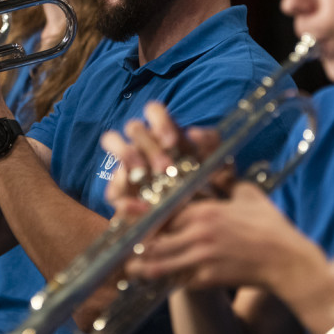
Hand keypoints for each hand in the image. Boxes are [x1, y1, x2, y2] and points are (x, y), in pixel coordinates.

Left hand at [100, 101, 297, 288]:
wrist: (286, 260)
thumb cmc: (269, 224)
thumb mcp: (246, 193)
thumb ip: (226, 180)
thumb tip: (217, 162)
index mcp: (205, 211)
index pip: (164, 211)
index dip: (141, 213)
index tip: (120, 209)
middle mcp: (198, 235)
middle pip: (155, 239)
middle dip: (134, 242)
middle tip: (116, 244)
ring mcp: (202, 259)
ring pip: (160, 264)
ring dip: (142, 266)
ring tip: (126, 267)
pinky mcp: (208, 279)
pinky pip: (178, 281)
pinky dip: (165, 281)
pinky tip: (152, 283)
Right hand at [101, 101, 223, 220]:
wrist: (198, 223)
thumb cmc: (208, 189)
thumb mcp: (220, 167)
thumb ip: (213, 145)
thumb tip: (194, 133)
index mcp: (165, 134)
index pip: (154, 110)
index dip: (159, 121)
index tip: (172, 142)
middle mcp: (144, 145)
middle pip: (134, 127)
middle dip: (149, 145)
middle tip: (165, 167)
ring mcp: (128, 166)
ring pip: (113, 141)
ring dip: (128, 156)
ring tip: (144, 176)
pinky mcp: (120, 193)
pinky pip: (113, 191)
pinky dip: (126, 200)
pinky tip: (144, 208)